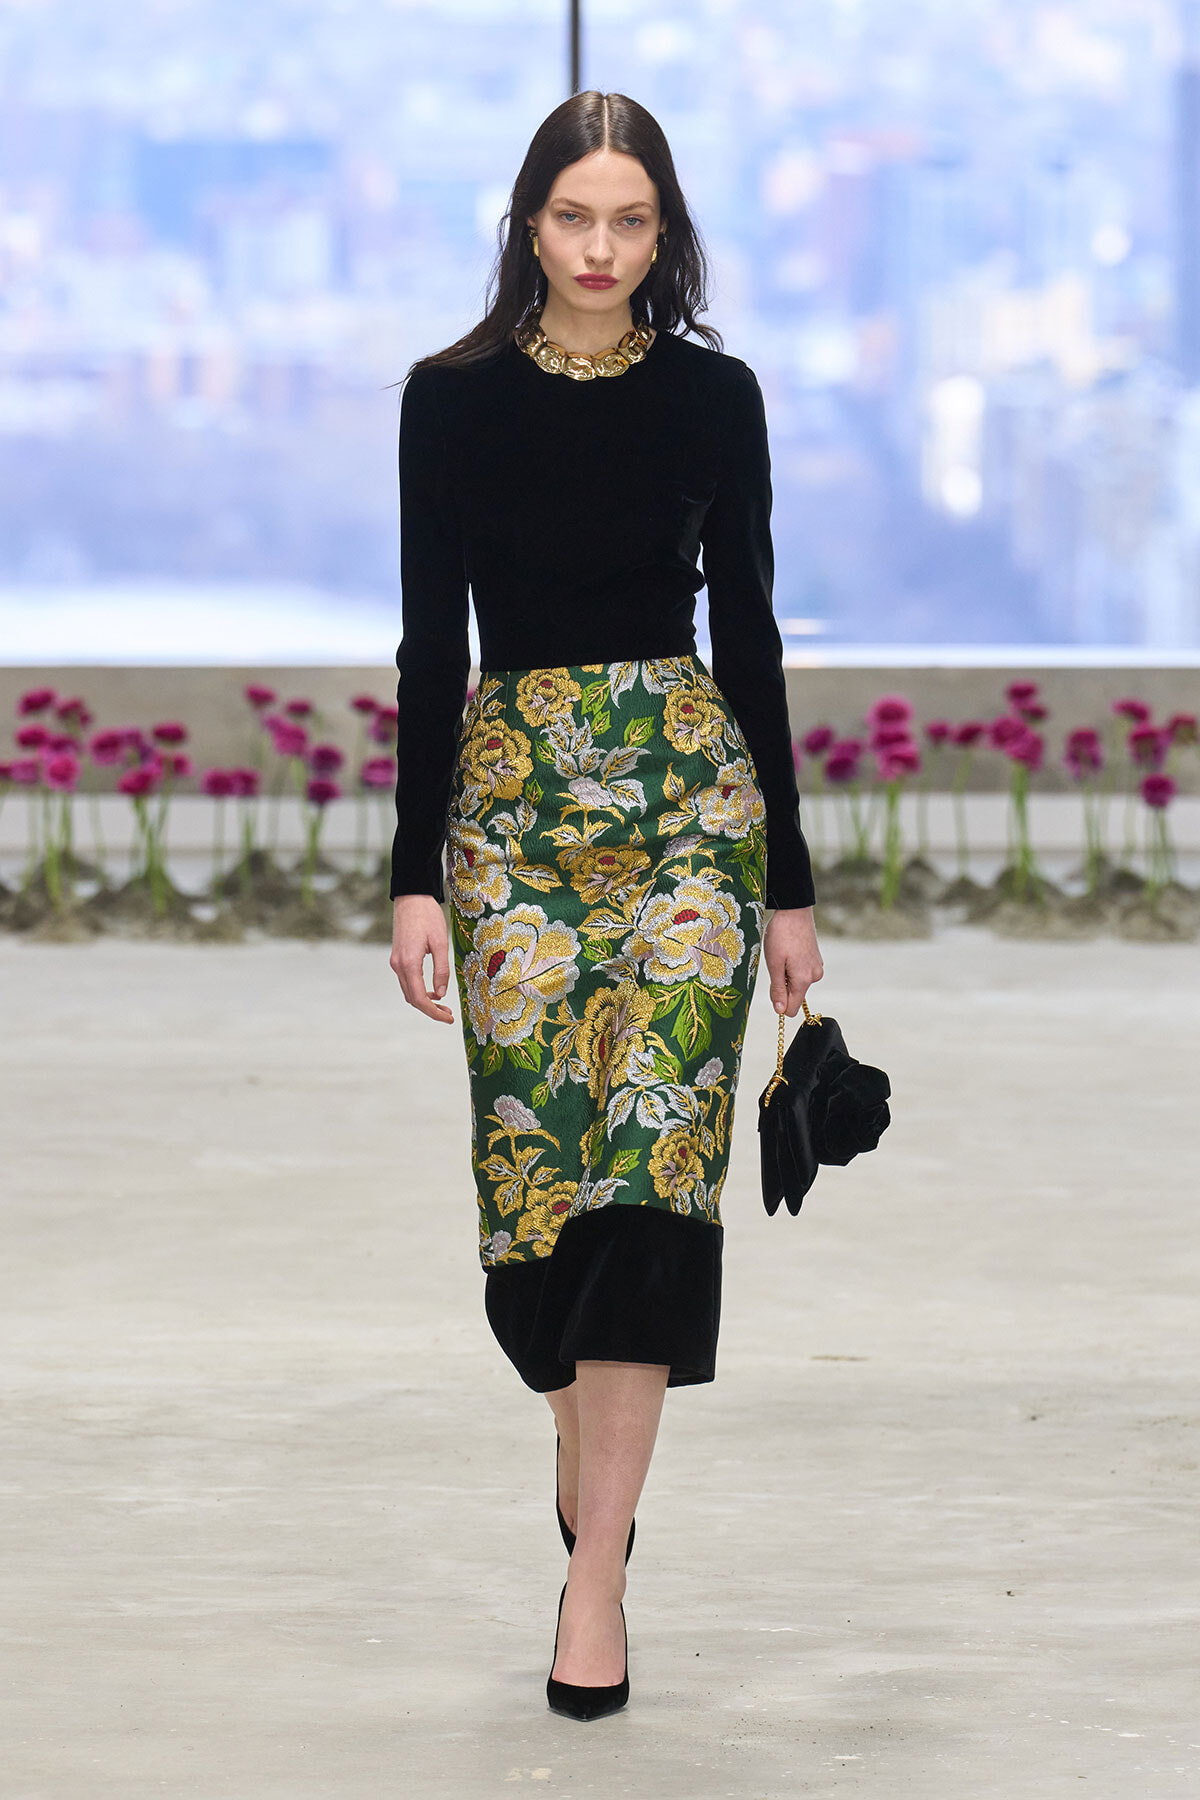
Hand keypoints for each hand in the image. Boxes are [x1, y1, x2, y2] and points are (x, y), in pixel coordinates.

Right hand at [390, 893, 454, 1023]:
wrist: (411, 897)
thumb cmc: (428, 917)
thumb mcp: (441, 943)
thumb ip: (441, 970)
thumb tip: (441, 994)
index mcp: (409, 963)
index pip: (420, 998)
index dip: (434, 1013)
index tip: (448, 1018)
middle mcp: (398, 965)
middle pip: (412, 998)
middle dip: (430, 1010)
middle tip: (449, 1014)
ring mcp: (396, 962)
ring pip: (408, 991)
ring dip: (424, 1001)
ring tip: (443, 1005)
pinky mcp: (398, 957)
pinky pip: (407, 981)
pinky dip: (418, 990)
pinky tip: (433, 990)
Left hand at [764, 905, 823, 1016]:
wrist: (794, 910)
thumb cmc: (781, 935)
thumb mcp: (774, 964)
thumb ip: (778, 989)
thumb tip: (780, 1011)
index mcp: (803, 980)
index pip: (792, 1009)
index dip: (779, 1003)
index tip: (771, 987)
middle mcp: (814, 976)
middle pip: (794, 995)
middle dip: (782, 985)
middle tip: (776, 964)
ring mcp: (816, 967)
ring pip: (798, 983)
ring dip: (787, 974)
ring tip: (782, 955)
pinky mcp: (816, 960)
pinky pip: (802, 972)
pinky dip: (793, 966)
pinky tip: (789, 951)